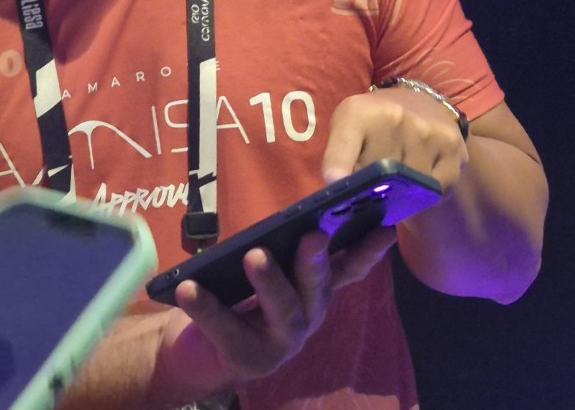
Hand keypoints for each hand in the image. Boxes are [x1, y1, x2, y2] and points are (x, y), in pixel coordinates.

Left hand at [159, 227, 395, 393]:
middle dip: (316, 261)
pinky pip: (226, 329)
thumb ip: (281, 246)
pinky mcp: (249, 359)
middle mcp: (307, 316)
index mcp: (314, 291)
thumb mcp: (264, 267)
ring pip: (283, 311)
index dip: (368, 250)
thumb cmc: (236, 295)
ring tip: (253, 255)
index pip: (348, 267)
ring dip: (270, 282)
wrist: (198, 351)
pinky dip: (206, 306)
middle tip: (313, 235)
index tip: (386, 227)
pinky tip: (188, 286)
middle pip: (318, 288)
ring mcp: (282, 343)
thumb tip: (301, 215)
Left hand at [321, 85, 468, 191]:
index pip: (345, 142)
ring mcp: (426, 133)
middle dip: (373, 190)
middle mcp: (394, 118)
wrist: (417, 104)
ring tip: (399, 177)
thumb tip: (342, 193)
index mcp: (358, 114)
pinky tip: (421, 176)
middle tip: (374, 183)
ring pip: (409, 187)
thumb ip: (338, 158)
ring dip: (402, 192)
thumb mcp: (346, 129)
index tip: (334, 181)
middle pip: (378, 178)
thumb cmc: (373, 123)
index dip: (338, 163)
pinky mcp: (453, 148)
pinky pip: (437, 190)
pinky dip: (428, 193)